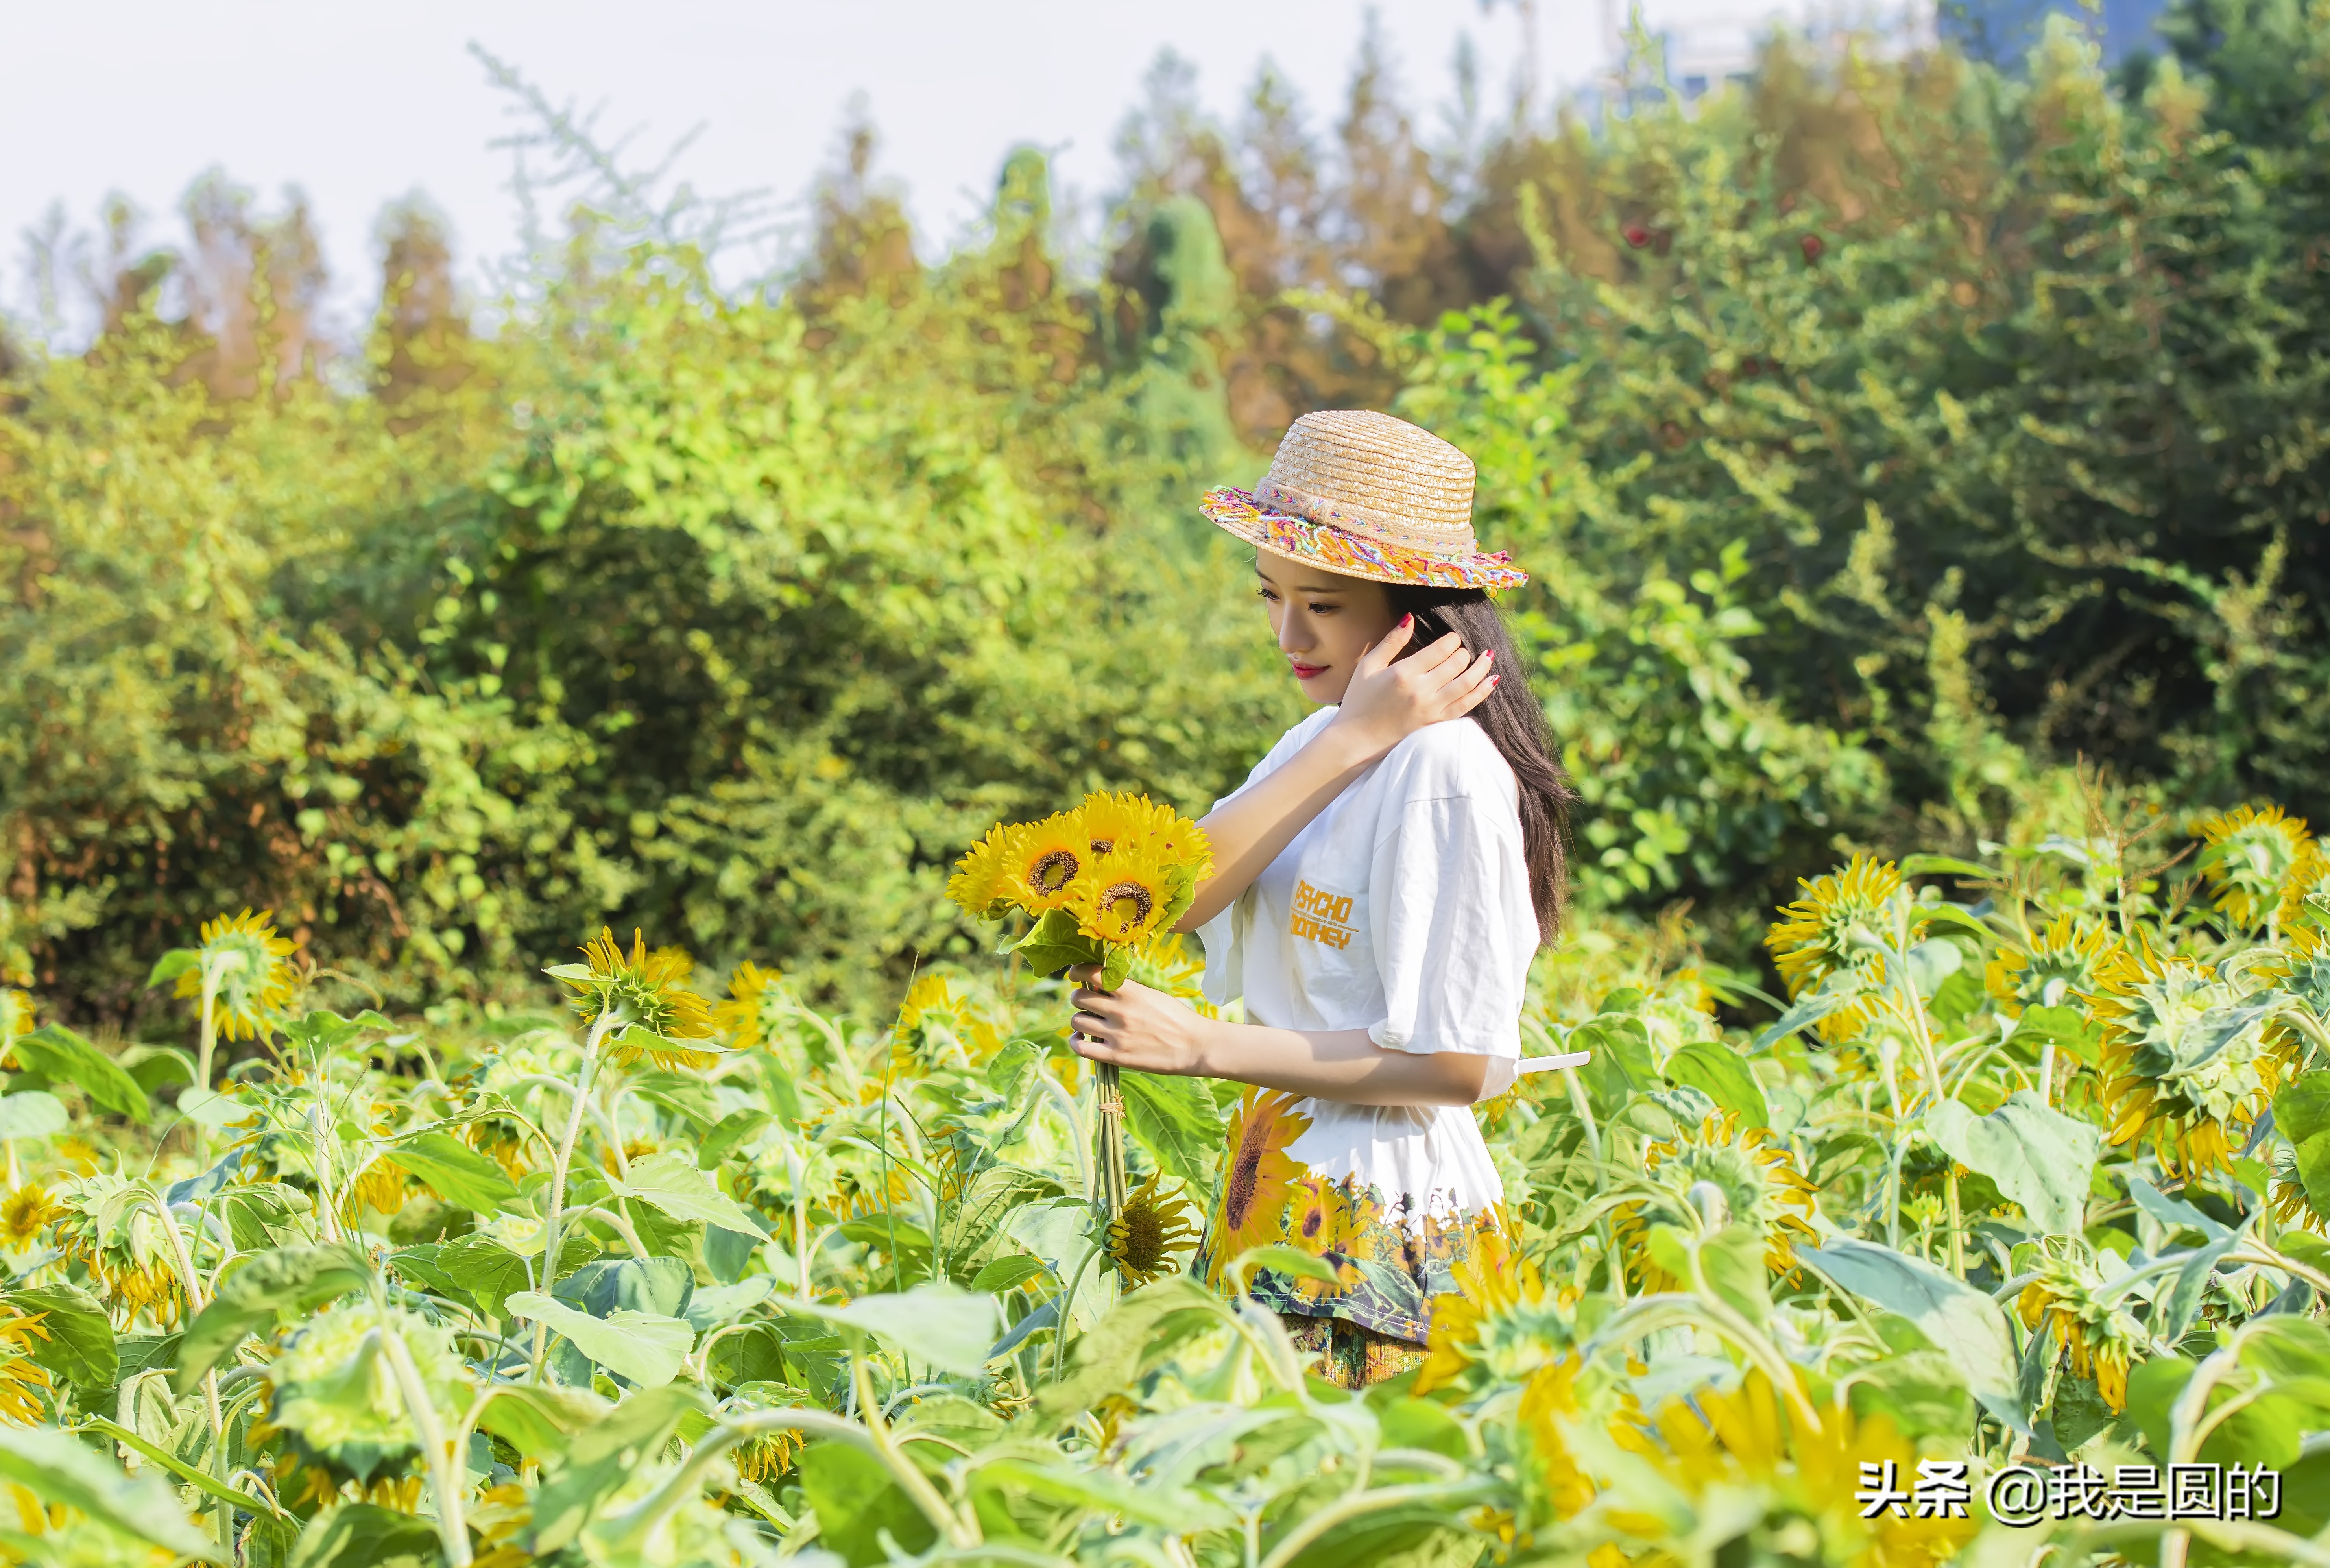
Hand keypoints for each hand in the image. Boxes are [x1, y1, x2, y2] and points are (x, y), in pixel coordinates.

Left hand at [1065, 965, 1213, 1074]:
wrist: (1195, 1046)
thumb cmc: (1176, 1018)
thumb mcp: (1152, 995)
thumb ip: (1126, 990)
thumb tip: (1099, 985)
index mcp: (1131, 991)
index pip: (1091, 973)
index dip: (1078, 972)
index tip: (1076, 974)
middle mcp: (1120, 1011)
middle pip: (1079, 998)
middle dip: (1079, 998)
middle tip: (1087, 1003)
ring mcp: (1117, 1034)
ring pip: (1077, 1021)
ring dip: (1079, 1020)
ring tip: (1088, 1023)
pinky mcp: (1117, 1056)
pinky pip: (1081, 1048)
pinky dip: (1076, 1042)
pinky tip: (1081, 1039)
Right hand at [1327, 615, 1496, 758]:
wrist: (1357, 740)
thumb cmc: (1359, 701)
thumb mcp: (1369, 666)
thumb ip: (1391, 642)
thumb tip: (1410, 618)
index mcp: (1404, 673)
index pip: (1441, 649)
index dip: (1452, 640)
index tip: (1453, 638)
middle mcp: (1421, 690)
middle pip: (1457, 664)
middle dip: (1464, 652)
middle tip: (1462, 650)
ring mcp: (1431, 709)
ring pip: (1467, 684)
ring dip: (1481, 668)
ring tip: (1488, 657)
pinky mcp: (1436, 723)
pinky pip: (1466, 706)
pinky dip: (1482, 692)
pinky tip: (1491, 681)